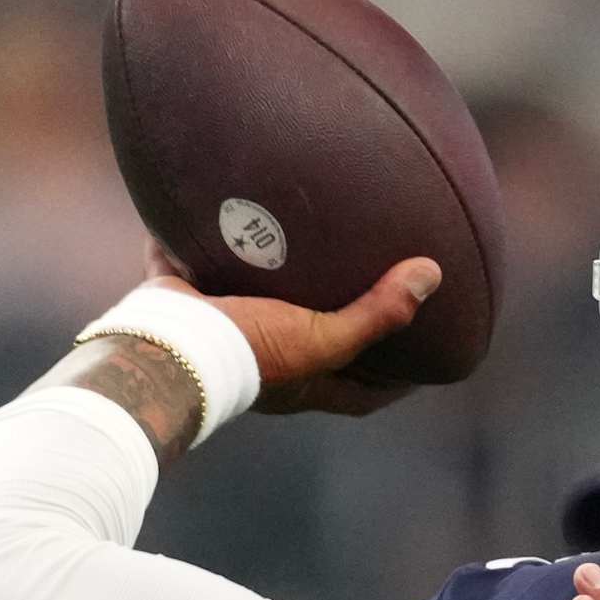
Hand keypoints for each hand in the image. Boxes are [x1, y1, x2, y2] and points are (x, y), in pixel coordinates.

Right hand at [141, 236, 439, 416]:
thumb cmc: (250, 352)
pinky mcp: (183, 301)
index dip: (392, 385)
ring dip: (273, 283)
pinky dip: (199, 241)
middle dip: (337, 328)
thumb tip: (432, 275)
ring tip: (301, 247)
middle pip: (311, 349)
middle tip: (369, 296)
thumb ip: (375, 313)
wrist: (167, 344)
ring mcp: (221, 333)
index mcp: (300, 383)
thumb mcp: (321, 337)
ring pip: (254, 305)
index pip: (360, 395)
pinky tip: (211, 204)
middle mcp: (264, 364)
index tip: (423, 365)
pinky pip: (193, 265)